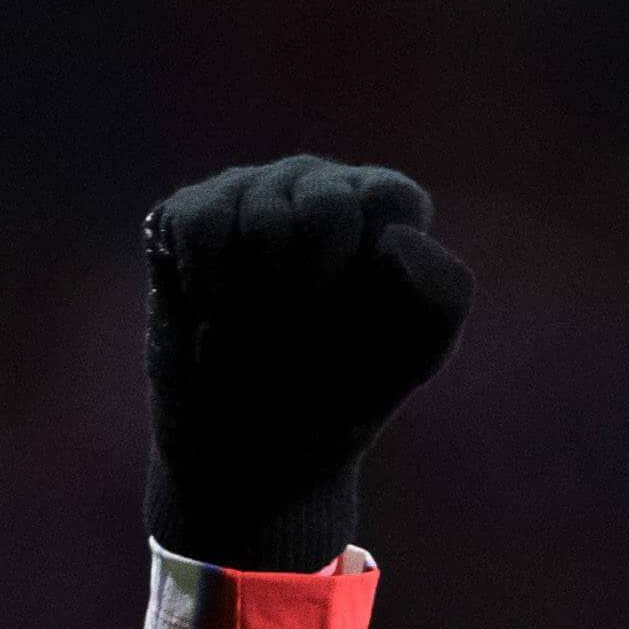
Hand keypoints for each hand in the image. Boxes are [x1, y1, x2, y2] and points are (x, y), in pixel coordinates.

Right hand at [143, 156, 473, 570]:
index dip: (366, 267)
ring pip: (260, 220)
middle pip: (323, 208)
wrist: (250, 442)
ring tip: (260, 335)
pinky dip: (208, 286)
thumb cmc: (342, 392)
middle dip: (315, 292)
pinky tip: (214, 310)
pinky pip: (201, 226)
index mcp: (383, 209)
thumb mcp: (409, 357)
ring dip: (262, 303)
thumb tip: (401, 239)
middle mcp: (319, 185)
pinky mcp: (190, 212)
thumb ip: (439, 296)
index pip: (388, 198)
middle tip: (303, 337)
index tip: (350, 317)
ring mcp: (251, 192)